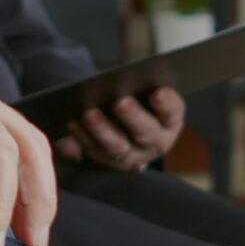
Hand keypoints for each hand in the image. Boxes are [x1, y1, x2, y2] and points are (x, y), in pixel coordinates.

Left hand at [55, 89, 183, 171]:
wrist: (128, 131)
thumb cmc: (140, 102)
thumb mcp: (149, 94)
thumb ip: (147, 86)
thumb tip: (143, 82)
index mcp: (169, 123)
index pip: (173, 113)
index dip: (167, 104)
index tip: (158, 92)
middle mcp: (153, 144)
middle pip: (145, 133)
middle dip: (133, 117)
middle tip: (121, 101)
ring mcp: (130, 156)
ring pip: (116, 146)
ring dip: (102, 130)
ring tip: (89, 112)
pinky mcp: (106, 163)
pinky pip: (92, 152)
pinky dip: (80, 138)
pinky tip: (71, 123)